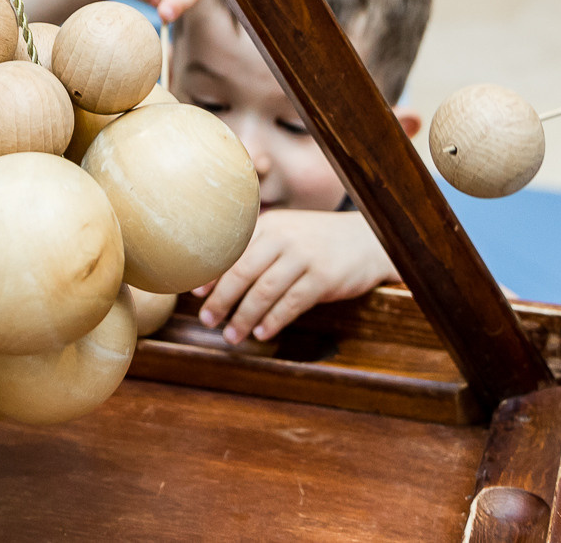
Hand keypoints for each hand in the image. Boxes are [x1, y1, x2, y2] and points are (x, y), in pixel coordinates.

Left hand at [195, 209, 398, 341]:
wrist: (367, 239)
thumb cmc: (317, 241)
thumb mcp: (287, 232)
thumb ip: (257, 248)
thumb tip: (217, 277)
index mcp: (268, 225)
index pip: (231, 250)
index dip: (210, 273)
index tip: (193, 294)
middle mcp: (283, 237)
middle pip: (242, 272)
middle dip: (221, 299)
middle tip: (206, 320)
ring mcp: (304, 257)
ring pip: (264, 291)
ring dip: (244, 317)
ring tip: (230, 336)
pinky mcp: (323, 278)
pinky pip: (291, 304)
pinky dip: (272, 321)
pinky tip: (261, 334)